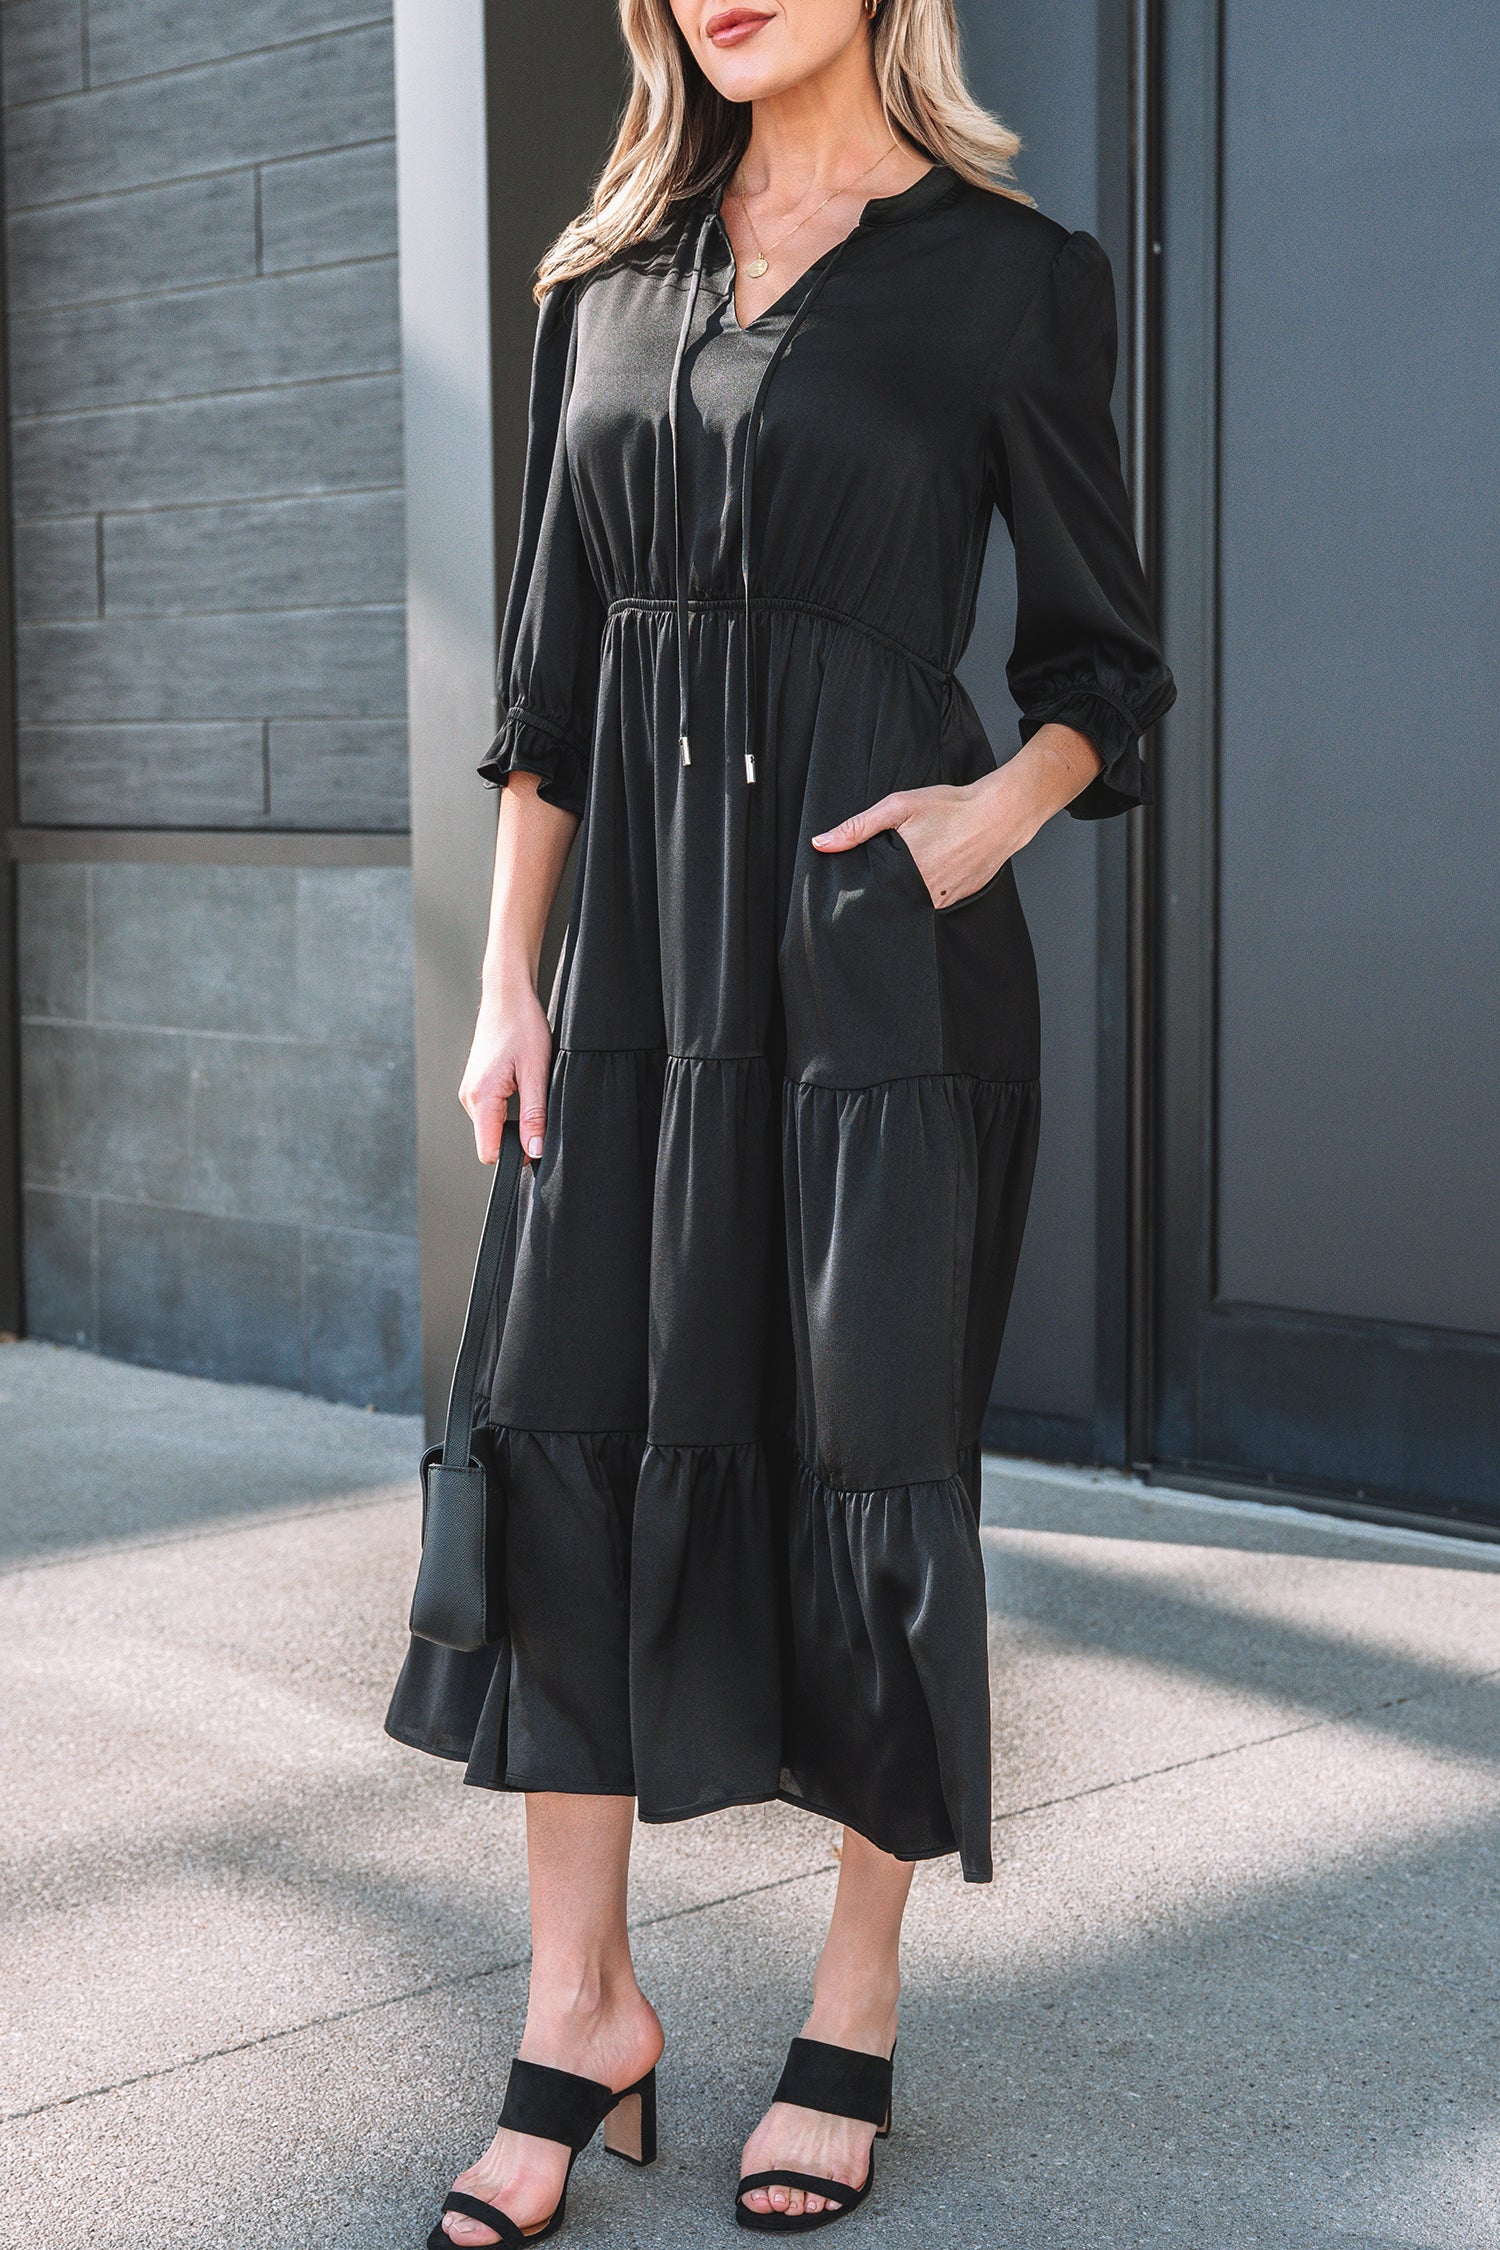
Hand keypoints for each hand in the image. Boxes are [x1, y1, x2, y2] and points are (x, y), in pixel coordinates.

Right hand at [459, 980, 551, 1165]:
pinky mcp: (475, 1084)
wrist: (507, 995)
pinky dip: (507, 1106)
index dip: (515, 1154)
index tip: (535, 1143)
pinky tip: (519, 1083)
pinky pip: (490, 1110)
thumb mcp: (536, 1073)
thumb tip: (535, 1149)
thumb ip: (535, 1116)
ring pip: (492, 1125)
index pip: (489, 1151)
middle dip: (517, 1135)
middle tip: (538, 1108)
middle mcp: (469, 1096)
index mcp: (481, 1097)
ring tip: (528, 1087)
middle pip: (491, 1140)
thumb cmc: (521, 1024)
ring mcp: (470, 1090)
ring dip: (513, 1118)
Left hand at [810, 724, 1104, 905]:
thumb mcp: (898, 808)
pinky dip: (927, 890)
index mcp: (906, 877)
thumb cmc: (952, 807)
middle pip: (892, 901)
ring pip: (913, 903)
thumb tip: (821, 843)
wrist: (1001, 813)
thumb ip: (857, 827)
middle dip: (886, 889)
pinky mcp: (960, 899)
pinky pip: (934, 901)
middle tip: (889, 868)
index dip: (865, 889)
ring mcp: (945, 900)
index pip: (873, 895)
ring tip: (912, 867)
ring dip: (907, 891)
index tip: (863, 880)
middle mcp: (926, 895)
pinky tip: (932, 869)